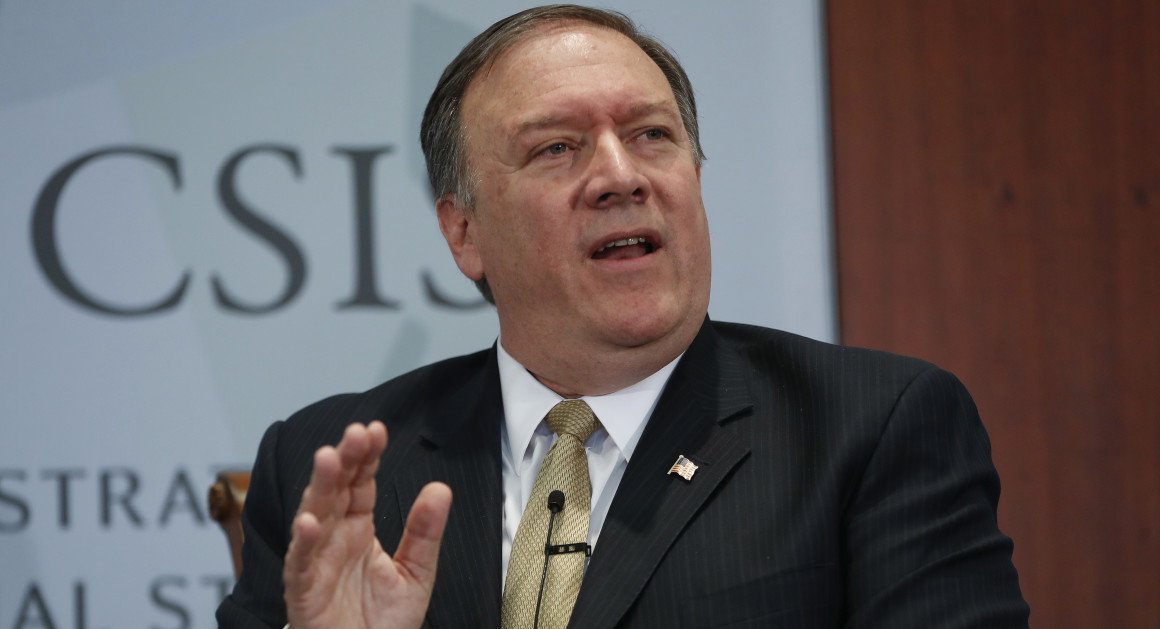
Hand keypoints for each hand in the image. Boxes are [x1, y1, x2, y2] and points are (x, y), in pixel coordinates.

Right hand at [283, 421, 451, 628]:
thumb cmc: (382, 622)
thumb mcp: (416, 573)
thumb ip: (424, 532)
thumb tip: (440, 488)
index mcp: (358, 529)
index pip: (359, 483)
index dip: (366, 456)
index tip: (376, 430)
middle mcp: (333, 539)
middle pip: (334, 490)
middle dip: (343, 459)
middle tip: (356, 433)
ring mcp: (315, 561)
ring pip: (313, 516)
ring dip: (318, 487)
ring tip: (328, 458)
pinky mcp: (303, 590)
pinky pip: (299, 563)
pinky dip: (302, 542)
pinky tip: (309, 522)